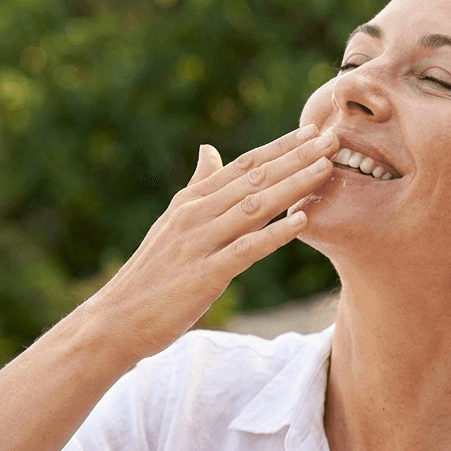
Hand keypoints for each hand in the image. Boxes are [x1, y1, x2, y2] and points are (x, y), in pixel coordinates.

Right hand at [88, 125, 336, 361]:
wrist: (117, 318)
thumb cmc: (151, 274)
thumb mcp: (171, 222)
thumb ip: (197, 187)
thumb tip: (209, 150)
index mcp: (191, 201)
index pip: (243, 166)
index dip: (280, 148)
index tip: (312, 132)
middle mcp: (196, 215)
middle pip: (254, 179)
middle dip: (295, 158)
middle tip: (332, 140)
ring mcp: (200, 243)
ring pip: (254, 207)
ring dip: (293, 186)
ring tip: (325, 170)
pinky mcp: (204, 274)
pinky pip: (246, 249)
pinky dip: (274, 233)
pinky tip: (301, 221)